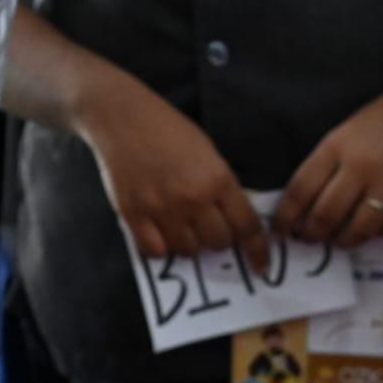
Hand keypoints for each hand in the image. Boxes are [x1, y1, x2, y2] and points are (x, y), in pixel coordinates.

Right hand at [78, 81, 269, 270]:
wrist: (120, 116)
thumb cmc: (169, 131)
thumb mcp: (209, 154)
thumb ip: (223, 189)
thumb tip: (236, 224)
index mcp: (218, 180)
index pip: (247, 226)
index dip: (257, 250)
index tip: (261, 265)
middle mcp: (193, 197)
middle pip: (219, 243)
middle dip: (218, 239)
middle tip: (206, 225)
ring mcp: (162, 207)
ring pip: (189, 251)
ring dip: (189, 243)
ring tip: (180, 223)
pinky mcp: (133, 214)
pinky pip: (155, 252)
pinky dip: (160, 247)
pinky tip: (159, 231)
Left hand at [273, 76, 382, 247]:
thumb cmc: (376, 123)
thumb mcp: (340, 136)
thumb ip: (323, 168)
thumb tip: (304, 208)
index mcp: (335, 147)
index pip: (301, 190)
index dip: (285, 217)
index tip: (278, 231)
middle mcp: (360, 166)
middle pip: (327, 215)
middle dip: (312, 234)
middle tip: (309, 238)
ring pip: (359, 228)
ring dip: (343, 240)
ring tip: (338, 240)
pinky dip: (376, 234)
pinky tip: (369, 230)